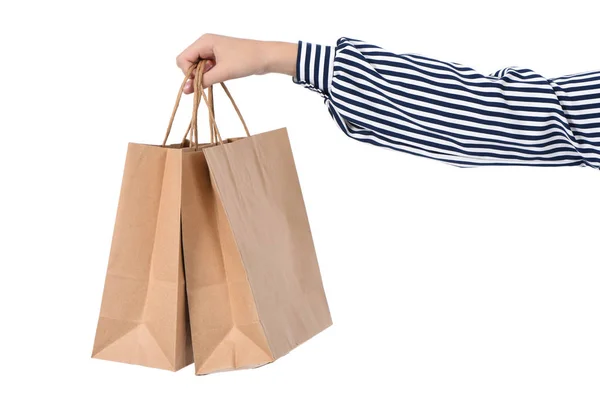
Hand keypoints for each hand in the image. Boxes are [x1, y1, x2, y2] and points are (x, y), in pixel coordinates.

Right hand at [176, 34, 297, 93]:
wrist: (266, 57)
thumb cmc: (246, 60)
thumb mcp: (222, 72)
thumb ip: (202, 81)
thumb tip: (186, 91)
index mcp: (204, 41)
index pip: (182, 59)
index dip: (187, 73)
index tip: (200, 81)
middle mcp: (205, 43)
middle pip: (188, 62)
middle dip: (195, 74)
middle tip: (211, 77)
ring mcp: (212, 50)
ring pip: (197, 66)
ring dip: (203, 75)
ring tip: (218, 76)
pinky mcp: (219, 57)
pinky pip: (206, 67)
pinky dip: (210, 74)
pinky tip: (220, 76)